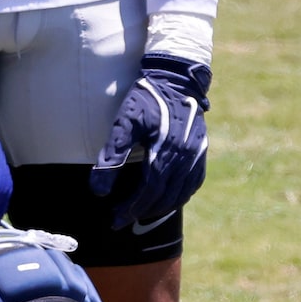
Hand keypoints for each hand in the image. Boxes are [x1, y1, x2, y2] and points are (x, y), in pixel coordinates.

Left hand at [90, 54, 209, 227]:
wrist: (177, 81)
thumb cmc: (145, 98)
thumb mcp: (124, 123)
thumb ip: (111, 157)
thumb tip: (99, 191)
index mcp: (165, 150)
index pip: (148, 190)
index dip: (131, 208)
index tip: (115, 219)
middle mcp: (185, 157)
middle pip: (164, 196)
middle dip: (141, 211)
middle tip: (122, 220)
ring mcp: (196, 156)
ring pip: (180, 194)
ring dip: (160, 208)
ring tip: (141, 213)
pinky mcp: (201, 153)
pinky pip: (193, 184)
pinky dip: (179, 197)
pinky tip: (166, 199)